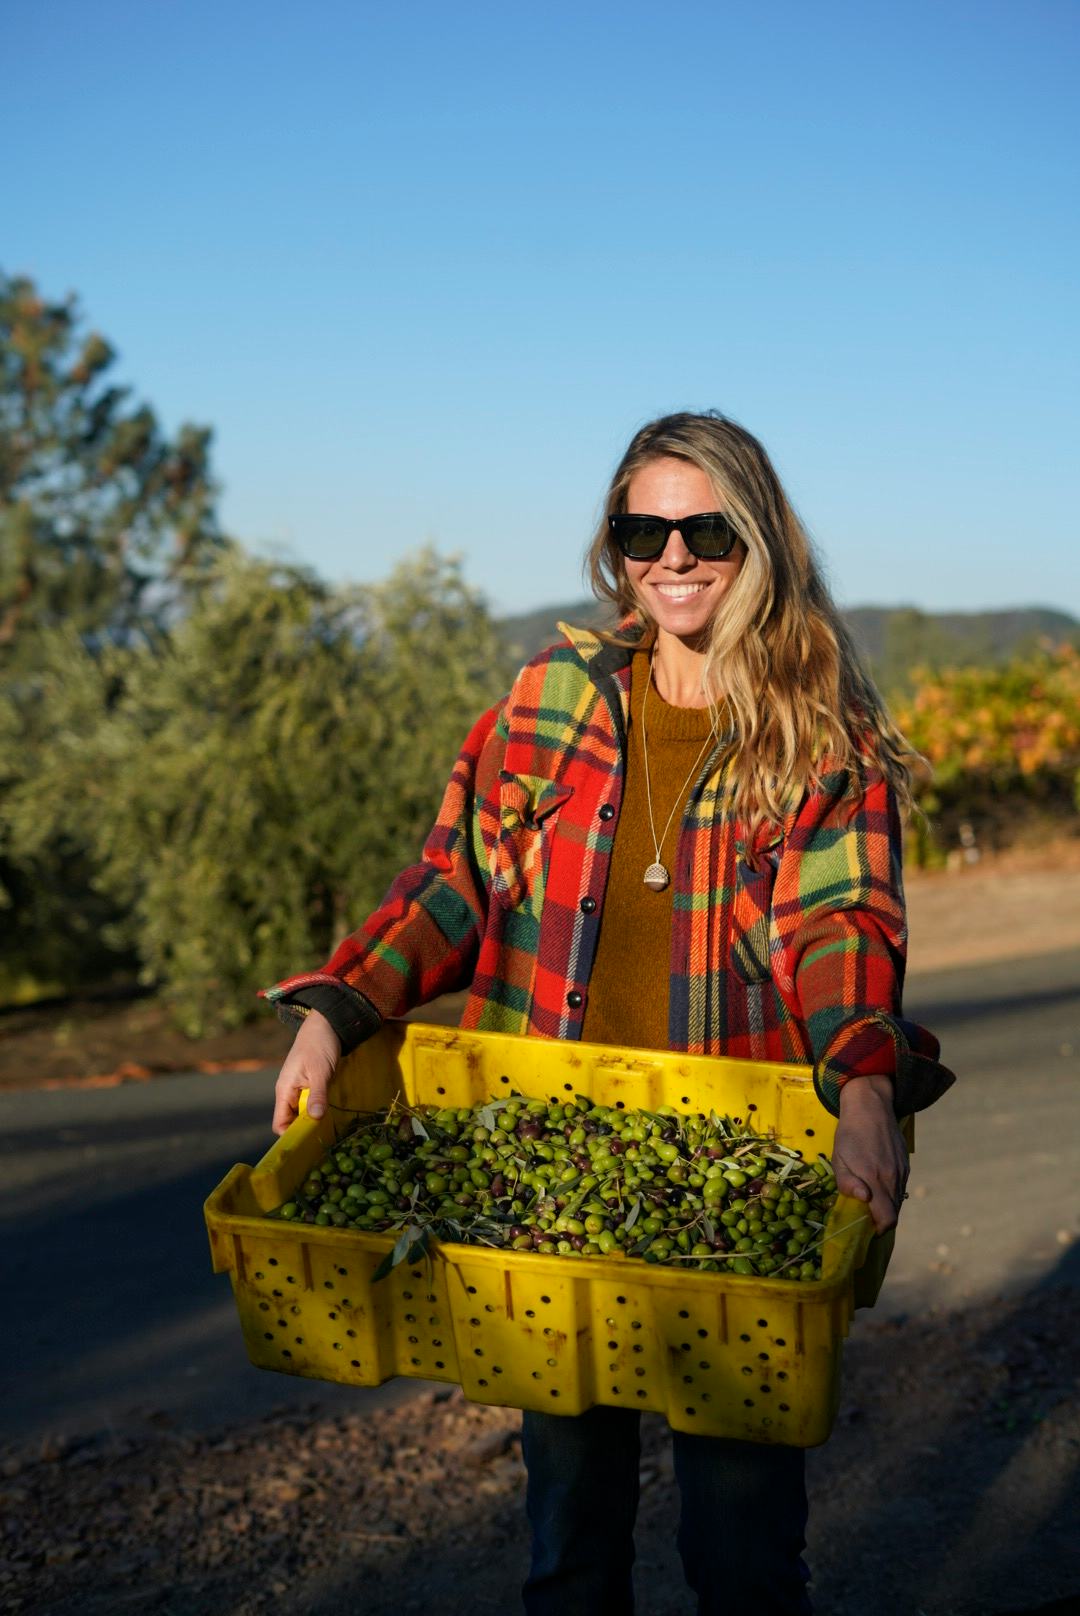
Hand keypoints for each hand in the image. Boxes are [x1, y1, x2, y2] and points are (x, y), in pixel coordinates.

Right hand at [272, 1009, 341, 1135]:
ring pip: (302, 1113)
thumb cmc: (319, 1045)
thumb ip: (317, 1095)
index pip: (279, 1123)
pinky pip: (310, 1104)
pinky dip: (318, 1110)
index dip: (289, 1135)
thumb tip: (315, 1118)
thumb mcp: (320, 1071)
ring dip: (313, 1120)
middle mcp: (289, 1092)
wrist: (326, 1024)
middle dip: (304, 1130)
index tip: (306, 1144)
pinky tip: (331, 1114)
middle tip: (323, 1139)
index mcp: (284, 1090)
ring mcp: (299, 1089)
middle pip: (291, 1121)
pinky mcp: (310, 1085)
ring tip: (329, 1130)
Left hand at [832, 1073, 908, 1234]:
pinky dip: (890, 1192)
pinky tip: (877, 1181)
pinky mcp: (906, 1164)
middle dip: (880, 1219)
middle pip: (894, 1214)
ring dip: (885, 1205)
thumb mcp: (839, 1158)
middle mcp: (893, 1178)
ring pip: (898, 1201)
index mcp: (875, 1179)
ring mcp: (902, 1171)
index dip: (877, 1228)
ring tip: (869, 1195)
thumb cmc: (849, 1133)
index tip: (864, 1225)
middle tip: (864, 1212)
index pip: (887, 1219)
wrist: (871, 1106)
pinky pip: (900, 1187)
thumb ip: (847, 1183)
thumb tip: (864, 1200)